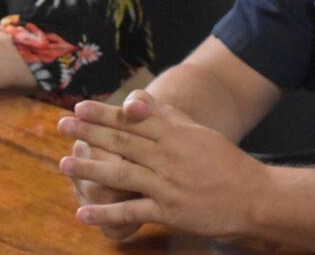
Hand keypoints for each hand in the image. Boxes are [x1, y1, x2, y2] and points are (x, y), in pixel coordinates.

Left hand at [57, 90, 266, 238]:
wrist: (253, 197)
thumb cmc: (225, 162)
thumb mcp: (198, 133)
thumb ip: (168, 117)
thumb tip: (140, 101)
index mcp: (176, 134)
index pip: (133, 120)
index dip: (104, 113)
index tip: (80, 107)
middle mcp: (168, 156)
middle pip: (122, 142)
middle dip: (89, 132)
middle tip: (62, 125)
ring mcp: (167, 185)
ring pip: (121, 174)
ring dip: (90, 168)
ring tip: (64, 163)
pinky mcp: (169, 211)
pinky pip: (132, 212)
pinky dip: (106, 213)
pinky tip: (83, 212)